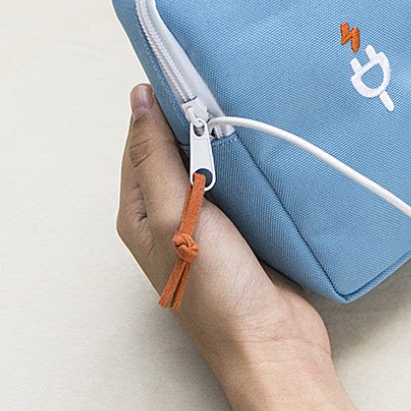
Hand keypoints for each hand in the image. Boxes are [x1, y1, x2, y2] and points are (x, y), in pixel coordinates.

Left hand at [118, 84, 382, 410]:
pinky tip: (269, 142)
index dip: (158, 107)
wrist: (273, 340)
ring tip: (248, 105)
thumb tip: (138, 98)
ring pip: (214, 164)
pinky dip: (252, 161)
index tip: (185, 70)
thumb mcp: (174, 214)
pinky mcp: (246, 226)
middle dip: (196, 120)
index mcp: (140, 212)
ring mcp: (210, 221)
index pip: (141, 142)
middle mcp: (170, 214)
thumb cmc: (215, 286)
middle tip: (222, 84)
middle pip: (177, 150)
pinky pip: (244, 182)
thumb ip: (154, 156)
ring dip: (227, 140)